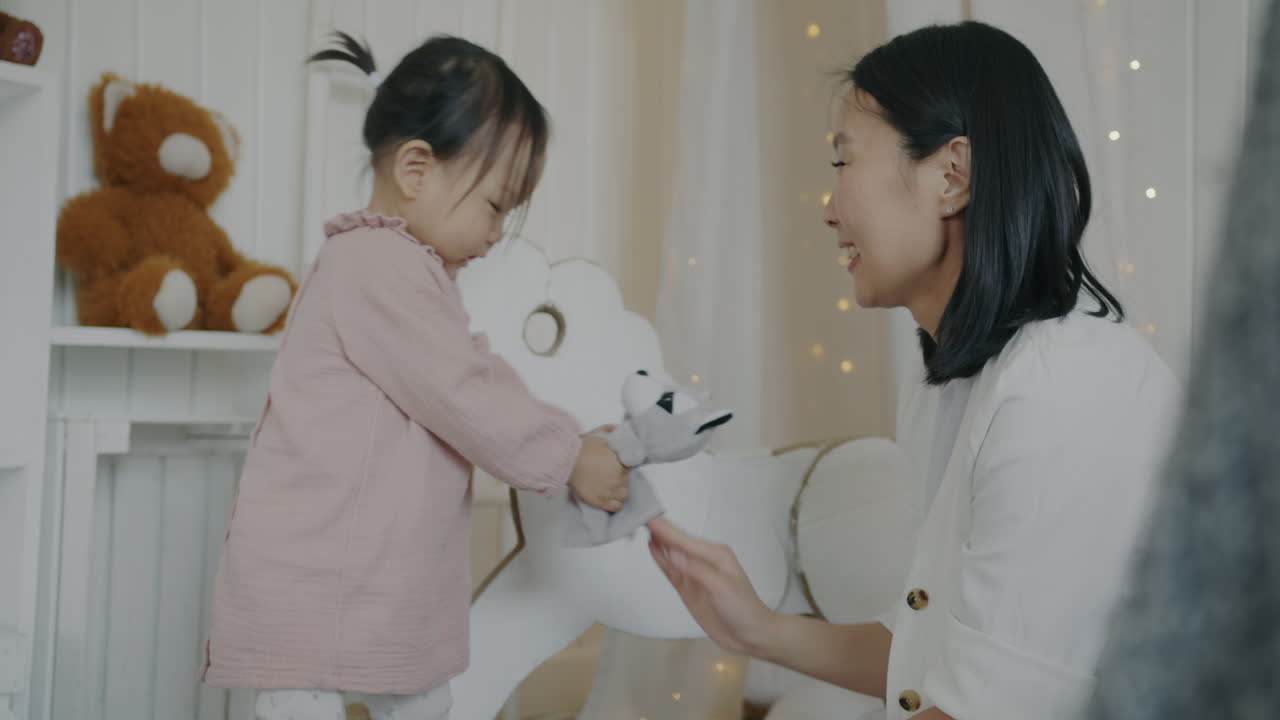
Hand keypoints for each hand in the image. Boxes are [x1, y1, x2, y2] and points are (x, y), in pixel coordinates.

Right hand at [568, 434, 628, 511]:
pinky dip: (615, 503)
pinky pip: (617, 506)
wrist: (566, 462)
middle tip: (609, 473)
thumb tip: (616, 429)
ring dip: (619, 490)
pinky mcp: (601, 501)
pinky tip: (610, 497)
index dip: (624, 464)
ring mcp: (610, 491)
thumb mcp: (597, 435)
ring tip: (610, 486)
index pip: (631, 466)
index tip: (618, 464)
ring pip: (624, 494)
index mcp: (621, 462)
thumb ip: (609, 431)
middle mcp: (618, 478)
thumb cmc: (580, 449)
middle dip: (620, 476)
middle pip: (627, 480)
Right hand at [647, 515, 779, 656]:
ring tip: (640, 525)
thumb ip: (696, 570)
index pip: (684, 538)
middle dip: (659, 529)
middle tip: (637, 513)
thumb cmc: (742, 608)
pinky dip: (661, 560)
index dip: (665, 527)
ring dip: (658, 541)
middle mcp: (703, 559)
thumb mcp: (721, 587)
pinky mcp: (688, 588)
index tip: (647, 515)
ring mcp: (694, 574)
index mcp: (715, 553)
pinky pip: (671, 571)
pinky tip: (652, 548)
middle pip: (676, 542)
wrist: (750, 635)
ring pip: (671, 554)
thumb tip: (672, 552)